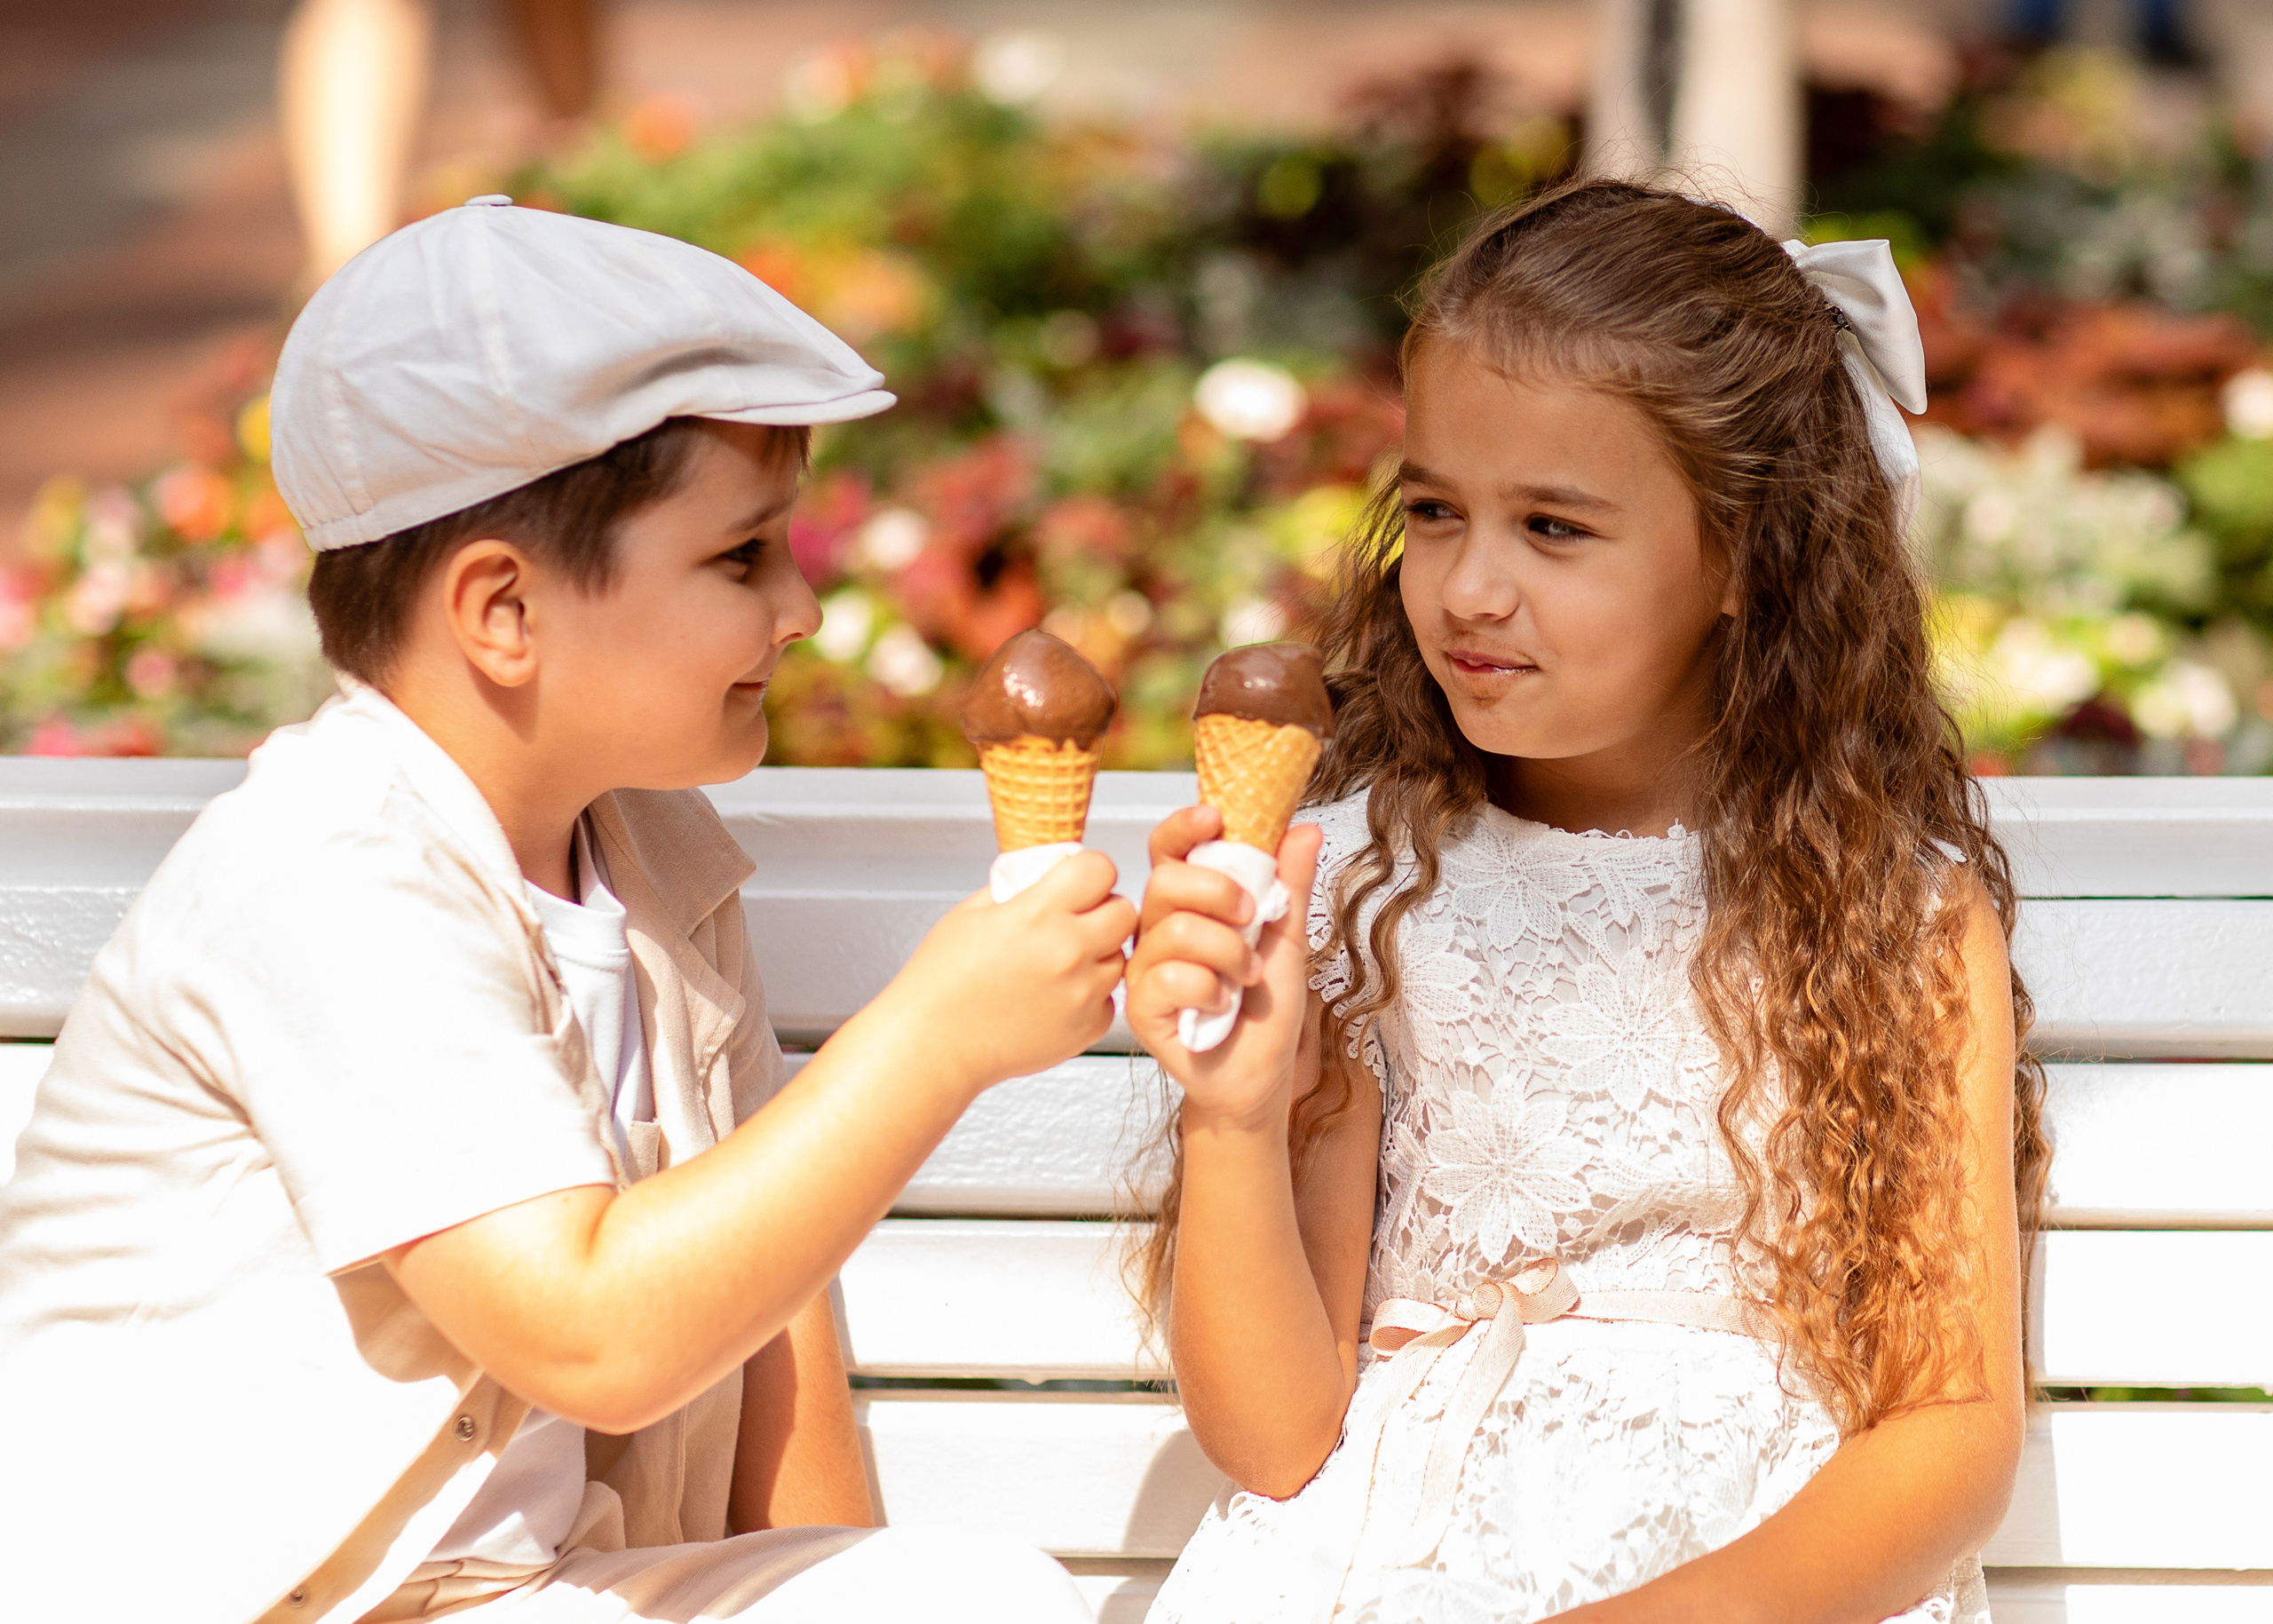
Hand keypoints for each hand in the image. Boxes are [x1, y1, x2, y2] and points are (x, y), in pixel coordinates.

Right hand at [876, 849, 1134, 1096]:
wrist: (934, 1045)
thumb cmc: (942, 984)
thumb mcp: (972, 912)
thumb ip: (1020, 885)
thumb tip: (1050, 869)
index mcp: (1037, 915)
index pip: (1100, 868)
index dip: (1089, 871)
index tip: (1078, 880)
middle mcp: (1068, 952)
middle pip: (1124, 910)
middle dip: (1102, 908)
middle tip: (1074, 919)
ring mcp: (1083, 992)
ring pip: (1121, 955)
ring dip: (1098, 952)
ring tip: (1057, 963)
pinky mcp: (1088, 1026)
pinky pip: (1109, 996)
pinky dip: (1090, 993)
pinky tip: (1055, 994)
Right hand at [1125, 805, 1322, 1130]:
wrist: (1260, 1074)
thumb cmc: (1266, 1009)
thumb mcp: (1288, 937)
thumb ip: (1290, 884)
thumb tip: (1303, 829)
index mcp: (1188, 904)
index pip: (1169, 850)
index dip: (1183, 827)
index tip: (1215, 818)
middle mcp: (1158, 929)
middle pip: (1165, 881)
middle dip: (1217, 893)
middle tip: (1251, 919)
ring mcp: (1144, 968)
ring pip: (1173, 931)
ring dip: (1227, 953)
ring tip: (1247, 977)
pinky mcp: (1140, 1007)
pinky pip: (1166, 979)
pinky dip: (1209, 990)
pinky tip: (1223, 1006)